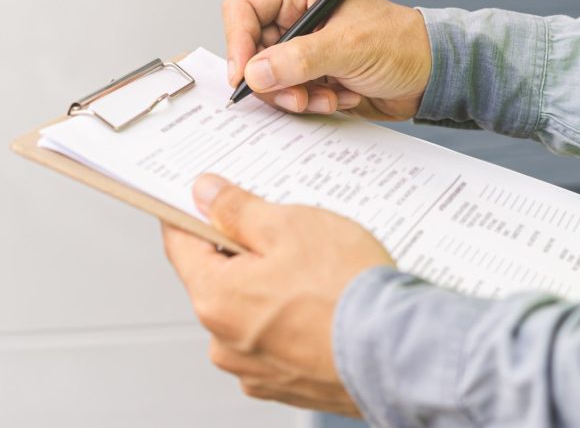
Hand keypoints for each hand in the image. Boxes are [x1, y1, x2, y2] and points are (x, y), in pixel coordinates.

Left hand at [161, 174, 394, 414]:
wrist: (399, 351)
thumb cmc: (347, 290)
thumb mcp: (290, 225)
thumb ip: (238, 209)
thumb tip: (206, 195)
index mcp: (216, 299)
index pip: (180, 245)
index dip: (189, 214)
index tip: (200, 199)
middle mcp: (224, 343)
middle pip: (219, 280)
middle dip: (246, 253)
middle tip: (287, 234)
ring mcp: (255, 370)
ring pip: (251, 312)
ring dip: (272, 289)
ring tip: (318, 274)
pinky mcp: (286, 385)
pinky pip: (277, 341)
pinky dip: (293, 321)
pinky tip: (326, 304)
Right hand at [223, 0, 431, 119]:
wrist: (431, 75)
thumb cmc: (403, 43)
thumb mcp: (351, 46)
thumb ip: (301, 58)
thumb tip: (256, 72)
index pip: (243, 10)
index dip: (237, 42)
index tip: (244, 75)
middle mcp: (296, 21)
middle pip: (251, 53)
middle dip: (273, 81)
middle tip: (298, 97)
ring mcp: (303, 52)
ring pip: (269, 81)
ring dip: (297, 96)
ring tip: (330, 96)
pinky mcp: (312, 78)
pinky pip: (291, 97)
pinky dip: (313, 104)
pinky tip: (342, 96)